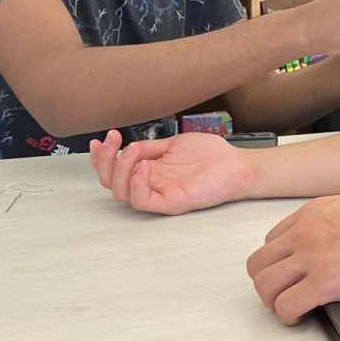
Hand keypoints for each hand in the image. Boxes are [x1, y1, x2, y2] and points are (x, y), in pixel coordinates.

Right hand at [89, 129, 255, 214]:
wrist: (236, 164)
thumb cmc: (212, 156)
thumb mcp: (174, 144)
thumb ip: (150, 147)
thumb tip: (128, 146)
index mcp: (150, 170)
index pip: (115, 170)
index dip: (103, 156)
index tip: (104, 138)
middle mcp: (151, 183)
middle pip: (111, 182)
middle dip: (104, 160)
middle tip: (112, 141)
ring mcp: (159, 194)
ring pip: (122, 193)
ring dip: (120, 169)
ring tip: (133, 151)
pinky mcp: (170, 202)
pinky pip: (142, 201)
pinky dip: (136, 184)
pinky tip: (144, 166)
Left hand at [246, 191, 339, 324]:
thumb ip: (334, 224)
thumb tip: (334, 241)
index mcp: (313, 213)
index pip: (272, 240)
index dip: (278, 263)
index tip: (289, 275)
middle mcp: (306, 231)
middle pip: (258, 263)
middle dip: (267, 284)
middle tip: (284, 295)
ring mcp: (312, 256)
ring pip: (264, 285)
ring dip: (273, 302)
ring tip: (291, 308)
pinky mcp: (325, 281)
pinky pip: (286, 305)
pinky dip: (288, 316)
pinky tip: (302, 317)